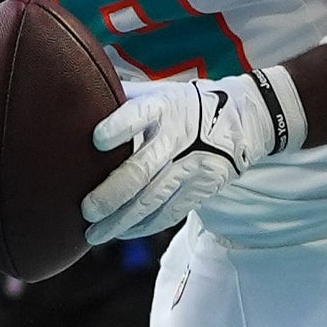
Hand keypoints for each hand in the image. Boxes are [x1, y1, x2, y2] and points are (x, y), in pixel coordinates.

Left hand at [82, 69, 293, 243]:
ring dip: (122, 221)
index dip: (119, 127)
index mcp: (164, 107)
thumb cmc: (186, 105)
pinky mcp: (202, 189)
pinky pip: (169, 213)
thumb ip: (126, 98)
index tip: (96, 140)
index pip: (140, 114)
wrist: (244, 119)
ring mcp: (193, 166)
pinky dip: (144, 226)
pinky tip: (121, 233)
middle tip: (86, 210)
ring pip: (153, 199)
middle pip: (143, 170)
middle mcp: (179, 137)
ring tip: (94, 234)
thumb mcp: (162, 91)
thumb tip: (81, 96)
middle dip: (111, 193)